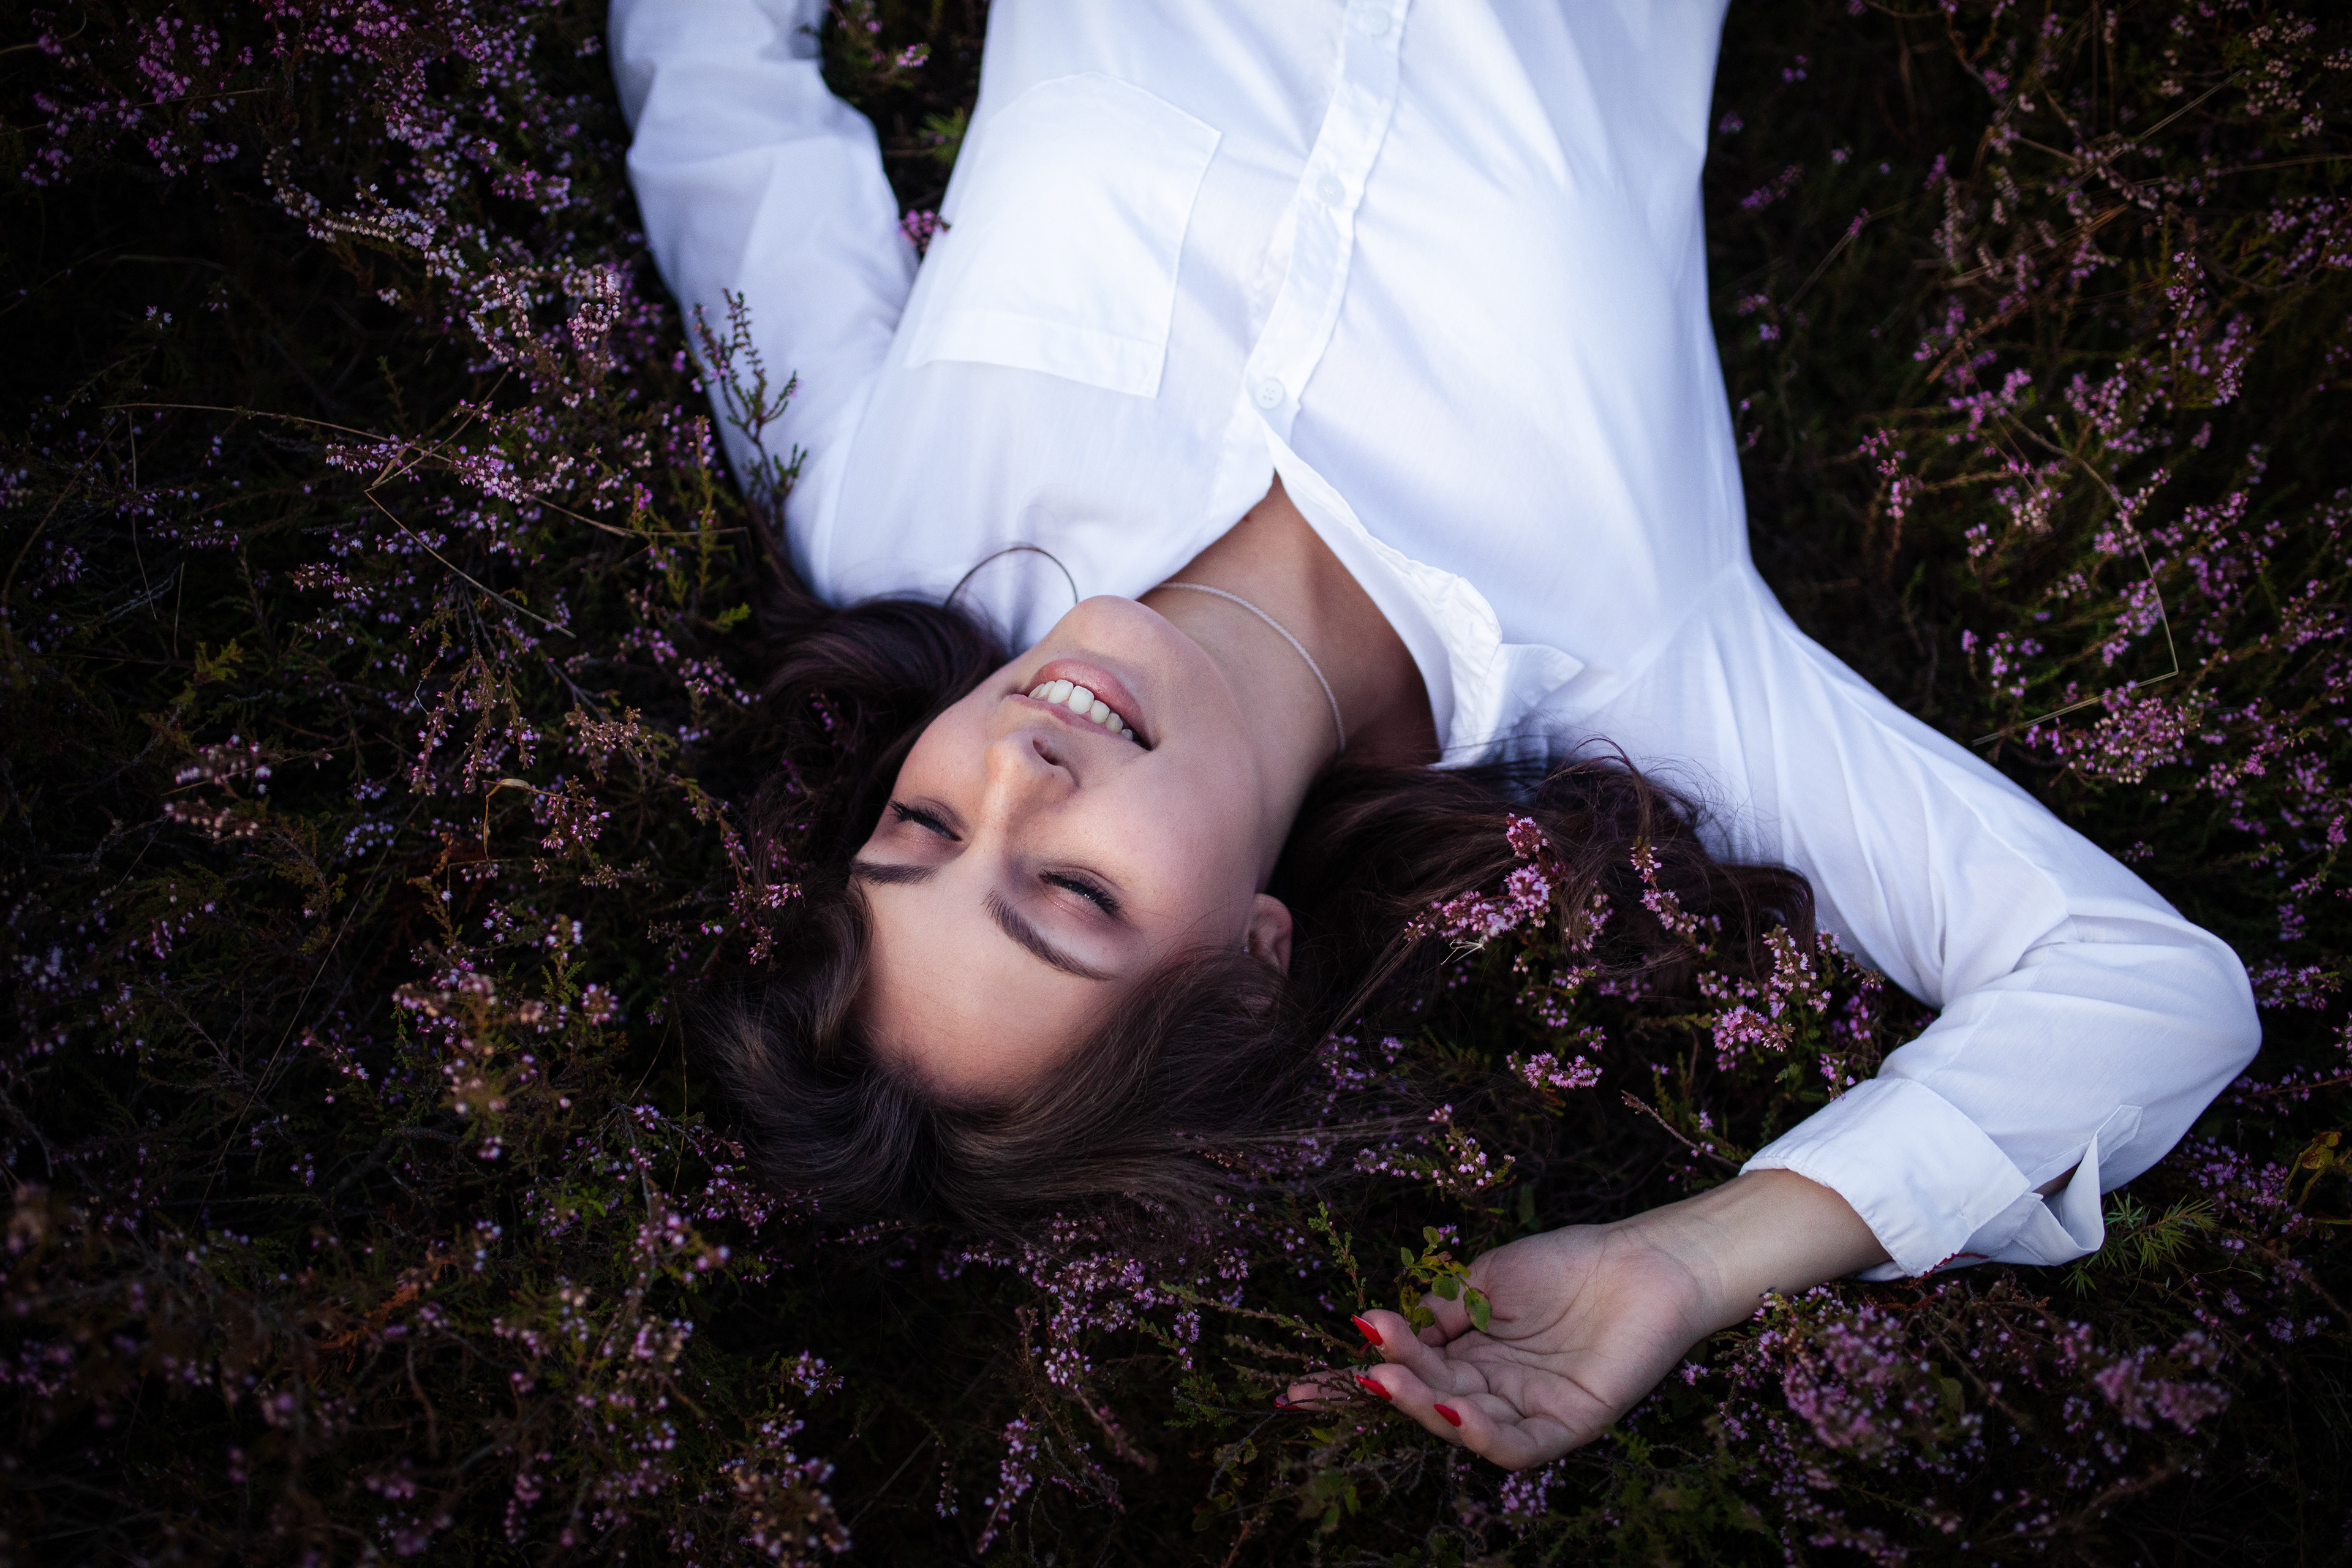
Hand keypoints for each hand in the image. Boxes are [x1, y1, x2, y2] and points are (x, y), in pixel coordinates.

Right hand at [1286, 1170, 1888, 1469]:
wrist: (1644, 1262)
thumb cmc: (1569, 1262)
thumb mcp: (1488, 1281)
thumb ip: (1441, 1312)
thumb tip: (1385, 1328)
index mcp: (1472, 1356)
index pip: (1408, 1372)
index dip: (1362, 1375)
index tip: (1299, 1387)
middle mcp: (1494, 1390)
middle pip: (1430, 1399)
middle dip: (1391, 1386)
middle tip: (1362, 1366)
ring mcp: (1528, 1410)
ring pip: (1464, 1425)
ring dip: (1426, 1407)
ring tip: (1391, 1378)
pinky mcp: (1567, 1425)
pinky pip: (1517, 1445)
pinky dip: (1483, 1434)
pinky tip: (1458, 1408)